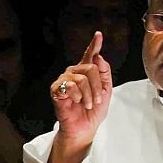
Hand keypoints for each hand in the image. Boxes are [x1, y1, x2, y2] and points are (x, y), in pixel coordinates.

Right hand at [48, 31, 112, 162]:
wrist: (84, 127)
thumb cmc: (93, 110)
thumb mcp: (106, 91)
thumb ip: (104, 73)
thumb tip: (99, 57)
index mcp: (87, 72)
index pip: (91, 56)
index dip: (94, 44)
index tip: (98, 34)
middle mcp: (75, 73)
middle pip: (92, 67)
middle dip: (98, 86)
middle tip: (97, 100)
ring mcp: (65, 80)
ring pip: (82, 77)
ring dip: (89, 94)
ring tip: (88, 104)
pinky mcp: (56, 89)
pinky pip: (71, 85)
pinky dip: (78, 95)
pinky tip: (76, 102)